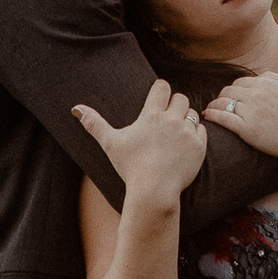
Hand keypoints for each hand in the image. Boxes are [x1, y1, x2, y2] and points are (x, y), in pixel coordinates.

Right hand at [73, 80, 207, 203]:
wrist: (154, 191)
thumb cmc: (130, 167)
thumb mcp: (111, 144)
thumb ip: (94, 124)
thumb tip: (76, 109)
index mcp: (152, 115)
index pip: (163, 87)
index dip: (160, 90)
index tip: (157, 99)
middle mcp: (172, 120)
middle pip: (181, 97)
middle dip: (174, 105)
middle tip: (166, 119)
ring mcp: (187, 133)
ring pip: (192, 113)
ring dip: (185, 119)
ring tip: (174, 134)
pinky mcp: (199, 147)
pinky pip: (202, 130)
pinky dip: (195, 134)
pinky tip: (183, 145)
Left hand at [204, 66, 277, 157]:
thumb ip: (274, 77)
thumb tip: (259, 76)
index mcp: (265, 83)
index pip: (240, 82)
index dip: (232, 90)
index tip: (230, 97)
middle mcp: (256, 94)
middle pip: (229, 91)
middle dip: (222, 97)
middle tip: (217, 104)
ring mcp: (251, 111)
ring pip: (223, 102)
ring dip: (214, 105)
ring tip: (210, 110)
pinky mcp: (247, 129)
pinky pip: (223, 118)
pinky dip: (213, 115)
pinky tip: (208, 116)